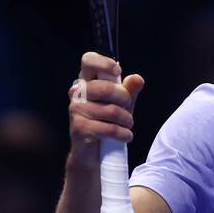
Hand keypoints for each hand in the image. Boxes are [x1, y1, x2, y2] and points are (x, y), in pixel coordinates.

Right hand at [68, 51, 145, 168]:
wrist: (94, 152)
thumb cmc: (107, 122)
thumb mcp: (122, 104)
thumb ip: (130, 90)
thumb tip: (137, 78)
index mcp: (87, 81)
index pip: (88, 60)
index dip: (104, 63)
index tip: (117, 71)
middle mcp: (77, 93)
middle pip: (105, 88)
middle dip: (125, 99)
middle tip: (128, 108)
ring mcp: (76, 110)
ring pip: (111, 111)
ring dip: (127, 120)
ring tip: (127, 125)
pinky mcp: (79, 128)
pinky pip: (109, 129)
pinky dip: (123, 134)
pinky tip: (125, 136)